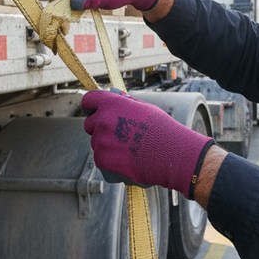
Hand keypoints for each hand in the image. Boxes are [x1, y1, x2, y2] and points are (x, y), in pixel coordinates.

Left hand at [81, 89, 213, 198]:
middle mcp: (102, 120)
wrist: (170, 154)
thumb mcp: (144, 108)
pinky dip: (110, 161)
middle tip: (118, 135)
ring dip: (107, 146)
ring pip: (97, 143)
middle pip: (89, 124)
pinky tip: (127, 161)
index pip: (89, 100)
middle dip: (99, 128)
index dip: (91, 107)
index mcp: (112, 104)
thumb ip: (125, 103)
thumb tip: (116, 96)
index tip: (94, 112)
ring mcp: (100, 141)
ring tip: (129, 150)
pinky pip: (100, 159)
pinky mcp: (101, 159)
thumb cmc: (161, 130)